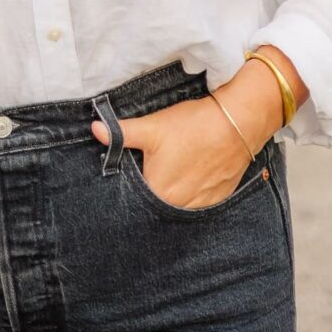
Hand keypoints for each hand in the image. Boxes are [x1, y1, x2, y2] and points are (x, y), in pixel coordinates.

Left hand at [92, 95, 254, 209]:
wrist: (236, 124)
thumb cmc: (192, 125)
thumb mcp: (152, 126)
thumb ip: (121, 132)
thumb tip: (95, 129)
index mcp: (158, 193)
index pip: (135, 198)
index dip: (132, 184)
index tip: (132, 171)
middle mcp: (178, 207)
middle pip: (156, 202)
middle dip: (151, 188)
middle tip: (154, 166)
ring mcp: (200, 206)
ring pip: (177, 204)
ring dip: (172, 192)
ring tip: (173, 169)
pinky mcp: (217, 199)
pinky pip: (196, 202)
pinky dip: (191, 191)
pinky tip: (191, 173)